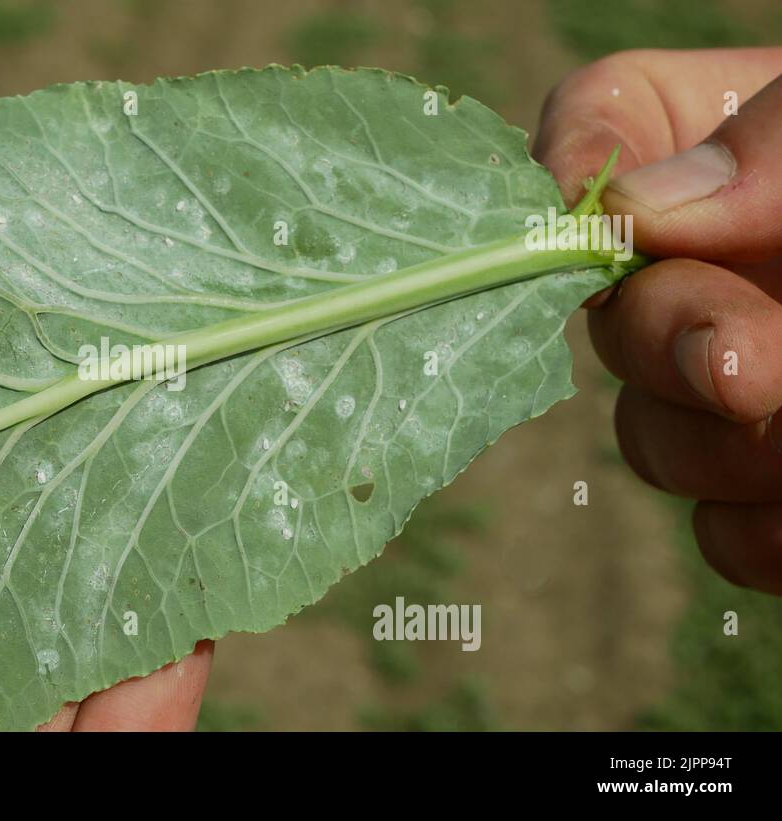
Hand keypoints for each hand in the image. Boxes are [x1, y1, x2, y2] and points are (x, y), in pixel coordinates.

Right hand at [534, 47, 781, 593]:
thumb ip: (780, 148)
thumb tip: (634, 210)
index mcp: (746, 150)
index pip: (602, 121)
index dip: (571, 160)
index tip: (600, 206)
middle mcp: (723, 269)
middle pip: (603, 306)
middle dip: (665, 339)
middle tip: (742, 364)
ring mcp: (742, 391)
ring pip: (647, 442)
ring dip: (722, 446)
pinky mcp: (780, 500)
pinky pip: (727, 539)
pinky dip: (769, 534)